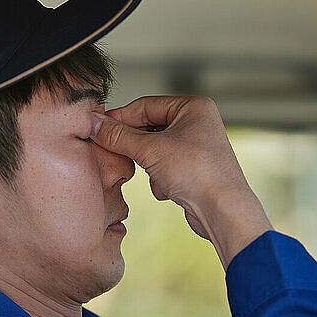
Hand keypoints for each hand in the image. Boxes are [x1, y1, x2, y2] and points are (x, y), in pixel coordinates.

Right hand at [91, 95, 272, 269]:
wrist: (222, 211)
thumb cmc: (197, 174)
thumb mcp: (149, 150)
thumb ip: (118, 136)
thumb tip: (94, 126)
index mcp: (193, 107)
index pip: (145, 105)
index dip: (119, 117)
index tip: (98, 127)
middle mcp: (197, 122)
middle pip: (149, 126)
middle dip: (133, 144)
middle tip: (110, 150)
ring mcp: (196, 146)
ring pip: (154, 148)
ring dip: (147, 163)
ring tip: (151, 173)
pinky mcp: (193, 168)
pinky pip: (163, 165)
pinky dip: (159, 177)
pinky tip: (166, 188)